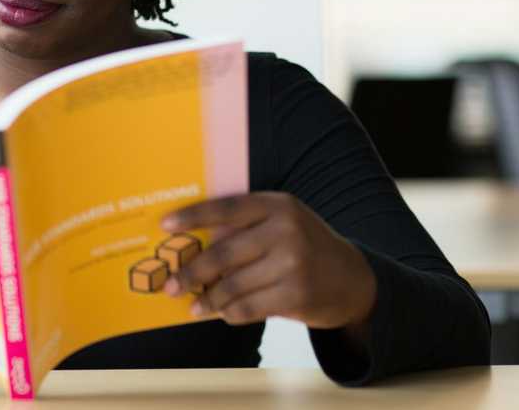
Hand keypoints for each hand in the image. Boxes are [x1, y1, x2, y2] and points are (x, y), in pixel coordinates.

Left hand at [160, 192, 376, 331]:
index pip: (225, 208)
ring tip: (194, 306)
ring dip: (208, 299)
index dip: (192, 216)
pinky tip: (223, 313)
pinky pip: (248, 307)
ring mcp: (293, 263)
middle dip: (192, 271)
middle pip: (223, 252)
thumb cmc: (305, 247)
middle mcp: (285, 230)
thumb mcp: (283, 223)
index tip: (165, 226)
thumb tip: (193, 247)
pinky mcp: (297, 295)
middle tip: (171, 285)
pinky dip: (230, 313)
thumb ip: (245, 228)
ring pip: (233, 285)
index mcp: (277, 205)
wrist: (353, 279)